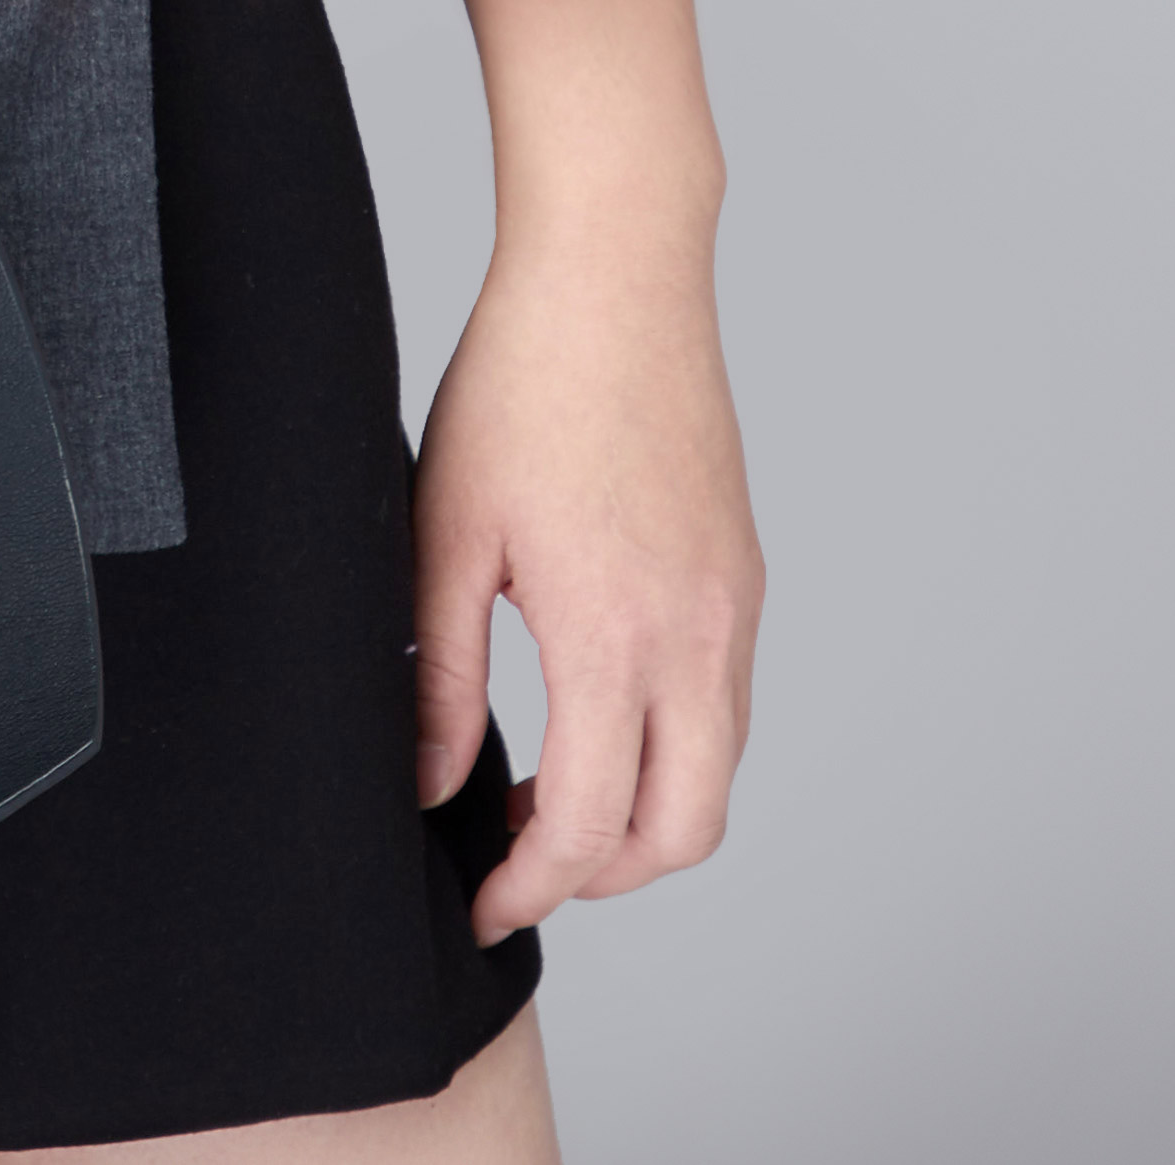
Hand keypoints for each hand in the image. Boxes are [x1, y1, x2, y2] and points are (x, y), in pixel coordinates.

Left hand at [421, 0, 764, 943]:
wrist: (616, 273)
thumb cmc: (520, 383)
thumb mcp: (447, 530)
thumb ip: (441, 674)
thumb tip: (430, 784)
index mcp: (614, 632)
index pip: (590, 824)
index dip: (531, 885)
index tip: (482, 900)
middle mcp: (696, 634)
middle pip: (683, 832)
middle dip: (604, 875)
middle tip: (518, 857)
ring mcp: (733, 605)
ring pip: (717, 773)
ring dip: (645, 814)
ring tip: (550, 787)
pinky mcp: (744, 572)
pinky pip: (728, 704)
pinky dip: (675, 745)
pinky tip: (600, 707)